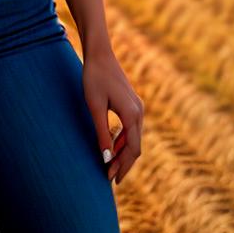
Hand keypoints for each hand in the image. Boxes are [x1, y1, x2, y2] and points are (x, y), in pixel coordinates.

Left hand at [82, 46, 142, 185]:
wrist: (99, 54)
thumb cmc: (94, 78)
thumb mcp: (94, 107)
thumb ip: (102, 132)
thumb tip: (106, 158)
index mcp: (132, 114)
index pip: (132, 149)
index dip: (122, 166)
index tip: (110, 179)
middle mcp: (139, 112)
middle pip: (135, 146)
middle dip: (124, 163)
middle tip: (111, 178)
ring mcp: (137, 107)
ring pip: (134, 137)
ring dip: (124, 152)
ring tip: (111, 166)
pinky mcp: (132, 103)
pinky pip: (131, 128)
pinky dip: (123, 140)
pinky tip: (113, 146)